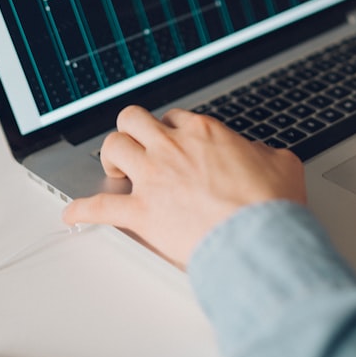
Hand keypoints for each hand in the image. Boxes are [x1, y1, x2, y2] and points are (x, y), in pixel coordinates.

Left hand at [62, 106, 306, 267]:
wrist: (259, 239)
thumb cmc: (271, 206)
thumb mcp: (283, 165)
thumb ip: (264, 154)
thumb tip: (260, 155)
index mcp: (204, 134)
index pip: (174, 117)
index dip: (170, 129)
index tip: (171, 142)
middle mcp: (172, 149)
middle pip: (133, 120)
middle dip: (132, 132)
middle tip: (136, 148)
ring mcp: (153, 179)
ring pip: (112, 148)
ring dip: (109, 159)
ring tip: (114, 173)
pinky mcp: (141, 213)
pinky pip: (99, 207)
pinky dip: (82, 210)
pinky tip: (72, 214)